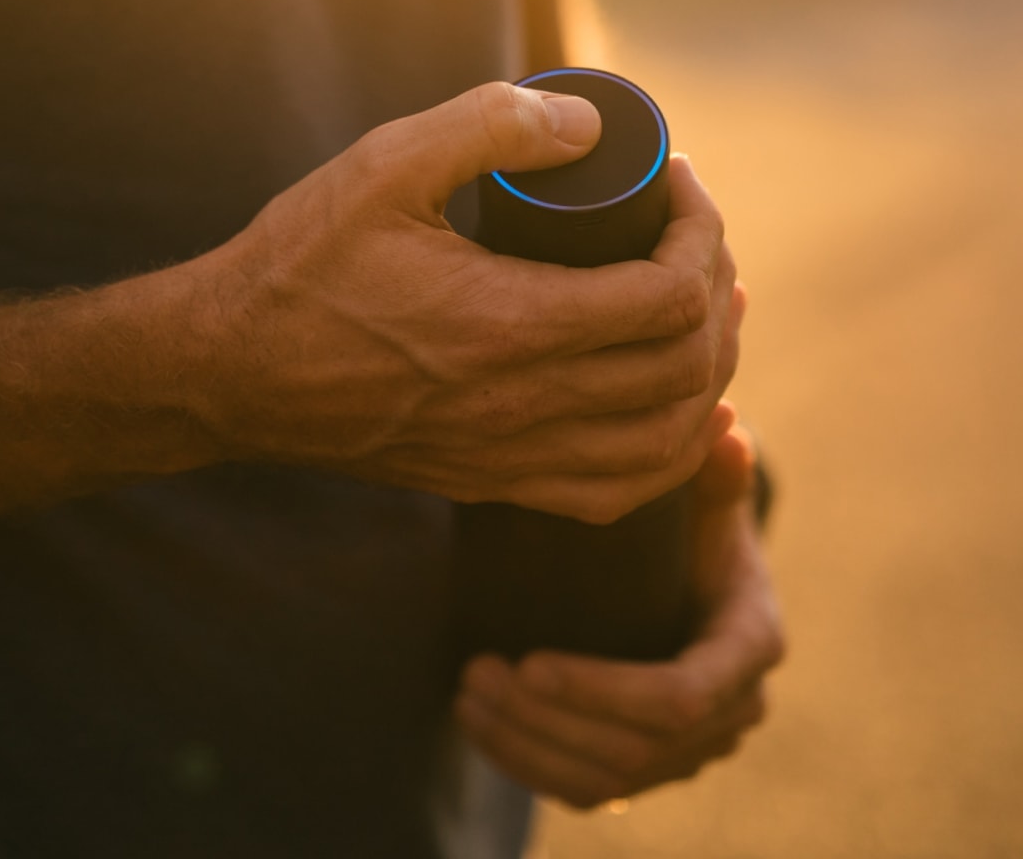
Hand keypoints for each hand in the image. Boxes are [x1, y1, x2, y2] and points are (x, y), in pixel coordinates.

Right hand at [194, 81, 741, 518]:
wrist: (231, 373)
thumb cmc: (301, 267)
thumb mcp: (383, 167)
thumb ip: (488, 126)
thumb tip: (589, 122)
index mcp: (511, 325)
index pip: (668, 295)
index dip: (700, 231)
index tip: (677, 184)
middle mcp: (525, 406)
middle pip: (685, 368)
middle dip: (716, 291)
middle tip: (695, 235)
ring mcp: (511, 457)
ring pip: (667, 441)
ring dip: (709, 373)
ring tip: (703, 310)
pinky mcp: (491, 484)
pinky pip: (618, 491)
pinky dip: (670, 450)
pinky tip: (674, 408)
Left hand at [453, 425, 784, 806]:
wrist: (695, 569)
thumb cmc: (694, 518)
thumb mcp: (706, 492)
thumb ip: (714, 468)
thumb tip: (723, 425)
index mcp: (748, 645)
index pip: (679, 698)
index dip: (603, 691)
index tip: (529, 661)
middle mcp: (731, 712)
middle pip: (636, 749)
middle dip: (548, 719)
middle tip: (476, 672)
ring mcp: (692, 750)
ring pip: (608, 776)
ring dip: (527, 743)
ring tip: (465, 691)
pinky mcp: (651, 765)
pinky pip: (589, 788)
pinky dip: (528, 766)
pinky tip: (475, 725)